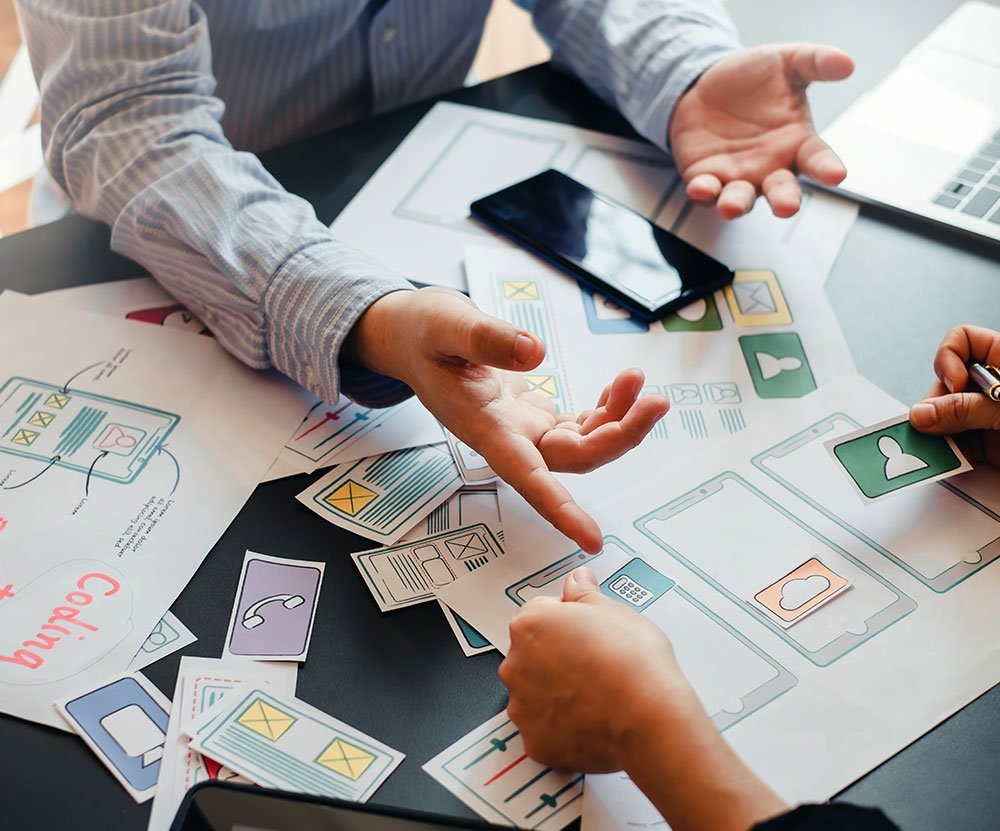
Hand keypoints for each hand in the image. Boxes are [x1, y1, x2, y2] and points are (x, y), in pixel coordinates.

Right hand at [345, 288, 669, 551]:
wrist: (410, 338)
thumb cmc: (421, 334)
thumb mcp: (445, 325)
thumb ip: (486, 338)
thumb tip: (535, 351)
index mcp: (482, 426)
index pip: (526, 477)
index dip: (560, 510)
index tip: (592, 539)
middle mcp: (507, 437)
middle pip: (573, 458)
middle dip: (620, 436)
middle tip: (655, 401)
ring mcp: (523, 429)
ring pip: (583, 444)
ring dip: (619, 419)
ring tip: (637, 380)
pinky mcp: (533, 415)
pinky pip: (579, 426)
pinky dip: (606, 410)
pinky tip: (619, 387)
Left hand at [499, 567, 787, 830]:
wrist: (648, 716)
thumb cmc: (633, 661)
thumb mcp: (613, 610)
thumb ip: (584, 592)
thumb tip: (577, 579)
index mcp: (530, 624)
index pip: (538, 615)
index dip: (565, 623)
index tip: (585, 633)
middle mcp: (516, 664)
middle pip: (531, 655)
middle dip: (555, 658)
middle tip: (593, 664)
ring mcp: (523, 707)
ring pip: (534, 694)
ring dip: (555, 694)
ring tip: (594, 695)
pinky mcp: (535, 742)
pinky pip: (544, 731)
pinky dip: (561, 728)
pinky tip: (589, 720)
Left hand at [669, 43, 853, 218]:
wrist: (703, 85)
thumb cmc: (752, 78)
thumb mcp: (786, 61)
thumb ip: (816, 61)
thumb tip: (848, 63)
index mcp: (797, 143)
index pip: (818, 159)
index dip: (827, 168)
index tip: (836, 175)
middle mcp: (770, 168)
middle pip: (781, 191)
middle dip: (784, 201)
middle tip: (786, 208)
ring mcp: (737, 177)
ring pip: (740, 199)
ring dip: (736, 205)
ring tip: (731, 208)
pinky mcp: (705, 178)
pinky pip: (706, 192)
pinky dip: (703, 193)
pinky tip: (699, 188)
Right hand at [909, 325, 999, 467]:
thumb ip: (967, 409)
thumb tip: (921, 413)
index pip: (964, 340)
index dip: (950, 359)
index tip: (954, 384)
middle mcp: (996, 386)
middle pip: (945, 385)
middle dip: (935, 407)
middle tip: (929, 427)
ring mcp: (990, 417)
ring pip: (946, 418)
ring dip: (936, 436)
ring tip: (931, 453)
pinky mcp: (991, 446)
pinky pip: (957, 447)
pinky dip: (947, 457)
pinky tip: (943, 464)